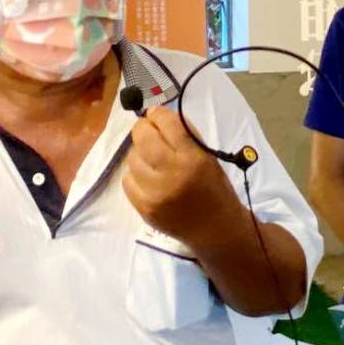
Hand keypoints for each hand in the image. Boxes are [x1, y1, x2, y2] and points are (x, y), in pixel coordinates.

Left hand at [122, 106, 239, 244]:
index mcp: (193, 159)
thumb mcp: (208, 157)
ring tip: (152, 160)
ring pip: (132, 158)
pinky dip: (135, 175)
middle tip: (147, 130)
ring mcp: (154, 193)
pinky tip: (148, 179)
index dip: (158, 114)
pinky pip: (127, 180)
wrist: (215, 230)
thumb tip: (158, 116)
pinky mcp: (143, 208)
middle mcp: (172, 174)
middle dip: (143, 128)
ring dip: (140, 154)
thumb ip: (185, 136)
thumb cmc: (215, 190)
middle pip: (142, 137)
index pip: (167, 123)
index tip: (156, 114)